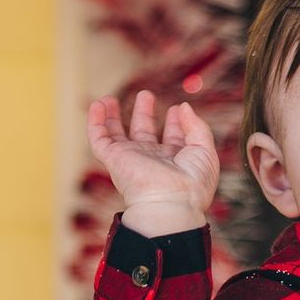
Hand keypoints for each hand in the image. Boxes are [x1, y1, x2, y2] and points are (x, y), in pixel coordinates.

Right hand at [85, 90, 220, 235]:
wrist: (170, 204)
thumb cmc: (192, 184)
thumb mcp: (205, 150)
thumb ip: (196, 126)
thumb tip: (183, 107)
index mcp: (176, 162)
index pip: (173, 139)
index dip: (175, 123)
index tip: (178, 109)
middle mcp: (152, 161)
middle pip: (143, 134)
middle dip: (144, 114)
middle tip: (146, 95)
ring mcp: (132, 160)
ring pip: (117, 135)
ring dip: (113, 116)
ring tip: (110, 98)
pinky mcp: (114, 159)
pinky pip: (99, 139)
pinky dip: (95, 122)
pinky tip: (98, 105)